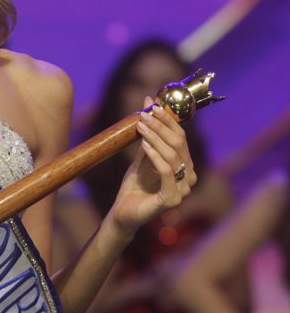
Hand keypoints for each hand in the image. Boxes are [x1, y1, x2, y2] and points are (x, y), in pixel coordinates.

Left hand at [105, 96, 196, 238]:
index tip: (152, 106)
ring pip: (173, 156)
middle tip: (144, 115)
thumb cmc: (135, 184)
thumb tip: (149, 102)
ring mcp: (183, 190)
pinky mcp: (172, 200)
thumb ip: (148, 133)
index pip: (181, 137)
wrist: (124, 210)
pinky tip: (144, 145)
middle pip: (179, 144)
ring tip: (140, 127)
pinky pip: (167, 173)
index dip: (168, 120)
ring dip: (155, 137)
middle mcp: (189, 177)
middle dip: (161, 126)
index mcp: (186, 166)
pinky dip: (155, 156)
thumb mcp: (142, 155)